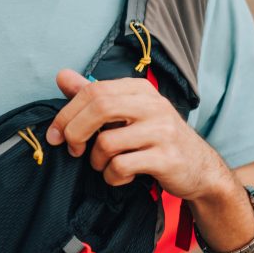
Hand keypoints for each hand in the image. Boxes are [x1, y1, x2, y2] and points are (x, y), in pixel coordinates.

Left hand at [45, 69, 229, 200]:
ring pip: (107, 142)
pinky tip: (120, 176)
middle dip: (74, 132)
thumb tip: (62, 76)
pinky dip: (112, 176)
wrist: (199, 168)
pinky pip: (121, 166)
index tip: (54, 134)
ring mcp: (162, 131)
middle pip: (99, 108)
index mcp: (140, 89)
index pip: (93, 91)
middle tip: (73, 150)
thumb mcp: (127, 113)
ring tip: (104, 165)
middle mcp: (153, 105)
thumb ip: (94, 96)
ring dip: (96, 161)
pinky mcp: (166, 158)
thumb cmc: (156, 139)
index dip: (66, 113)